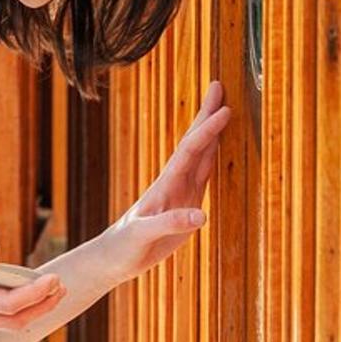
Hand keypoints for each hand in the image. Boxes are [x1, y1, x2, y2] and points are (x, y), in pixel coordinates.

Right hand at [0, 241, 66, 329]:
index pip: (10, 305)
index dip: (36, 294)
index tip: (53, 277)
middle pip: (14, 322)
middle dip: (42, 307)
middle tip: (60, 286)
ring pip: (2, 325)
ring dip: (28, 310)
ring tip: (46, 289)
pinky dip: (10, 310)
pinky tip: (14, 292)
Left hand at [97, 80, 229, 283]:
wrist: (115, 256)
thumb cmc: (125, 245)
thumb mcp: (144, 235)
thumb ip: (171, 224)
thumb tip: (202, 214)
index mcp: (165, 185)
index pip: (190, 150)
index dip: (207, 130)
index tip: (224, 109)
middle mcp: (174, 181)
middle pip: (194, 141)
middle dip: (206, 114)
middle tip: (218, 85)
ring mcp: (180, 190)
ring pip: (200, 153)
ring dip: (211, 131)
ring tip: (223, 108)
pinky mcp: (185, 203)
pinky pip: (203, 174)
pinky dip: (213, 156)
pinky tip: (219, 146)